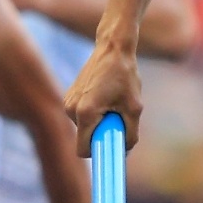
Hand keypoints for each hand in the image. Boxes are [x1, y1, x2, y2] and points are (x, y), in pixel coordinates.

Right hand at [66, 39, 143, 153]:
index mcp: (85, 113)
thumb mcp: (135, 108)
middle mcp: (71, 109)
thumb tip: (124, 152)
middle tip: (119, 119)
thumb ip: (130, 134)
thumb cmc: (125, 75)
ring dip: (99, 123)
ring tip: (113, 103)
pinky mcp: (69, 97)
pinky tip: (106, 97)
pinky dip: (94, 114)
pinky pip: (82, 117)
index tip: (110, 154)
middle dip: (102, 135)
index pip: (84, 151)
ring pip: (84, 127)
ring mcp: (68, 102)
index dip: (98, 155)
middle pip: (86, 139)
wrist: (113, 48)